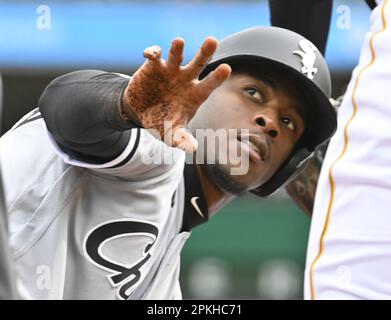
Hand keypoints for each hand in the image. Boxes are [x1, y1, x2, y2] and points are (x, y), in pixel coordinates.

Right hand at [122, 37, 230, 152]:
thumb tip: (192, 149)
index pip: (209, 84)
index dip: (217, 77)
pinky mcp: (153, 66)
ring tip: (179, 42)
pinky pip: (155, 55)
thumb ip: (181, 140)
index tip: (226, 68)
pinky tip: (149, 54)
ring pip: (177, 55)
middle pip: (199, 63)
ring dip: (177, 49)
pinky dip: (152, 52)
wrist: (139, 113)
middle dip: (205, 52)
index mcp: (195, 94)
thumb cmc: (161, 123)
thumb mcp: (171, 134)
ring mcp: (170, 71)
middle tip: (212, 40)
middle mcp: (185, 79)